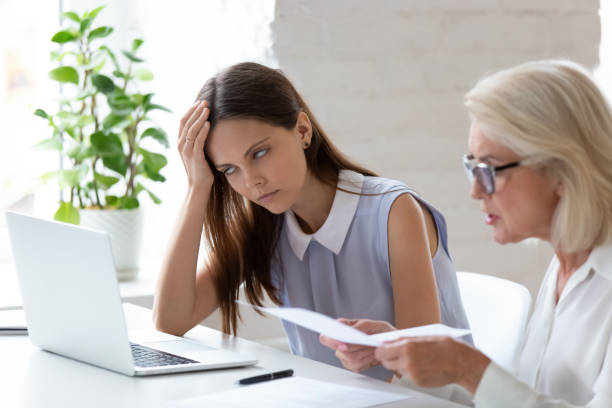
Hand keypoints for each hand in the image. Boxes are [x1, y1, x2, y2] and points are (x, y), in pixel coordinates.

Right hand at [177, 100, 212, 190]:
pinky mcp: (194, 156)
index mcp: (180, 142)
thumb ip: (198, 139)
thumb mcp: (198, 150)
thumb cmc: (201, 167)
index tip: (200, 102)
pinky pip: (198, 141)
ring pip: (192, 130)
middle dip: (196, 111)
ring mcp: (186, 150)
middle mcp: (181, 145)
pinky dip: (203, 131)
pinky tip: (209, 124)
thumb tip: (207, 125)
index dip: (190, 110)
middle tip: (205, 102)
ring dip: (200, 118)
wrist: (198, 185)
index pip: (183, 121)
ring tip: (207, 109)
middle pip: (186, 122)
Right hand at [319, 318, 395, 372]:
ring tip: (372, 347)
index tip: (342, 342)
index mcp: (342, 328)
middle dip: (356, 347)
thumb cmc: (381, 332)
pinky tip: (371, 355)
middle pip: (339, 350)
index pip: (326, 336)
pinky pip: (355, 366)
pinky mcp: (351, 365)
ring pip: (348, 359)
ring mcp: (345, 354)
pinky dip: (366, 360)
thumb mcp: (374, 324)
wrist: (390, 345)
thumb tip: (351, 332)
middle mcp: (340, 342)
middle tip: (367, 343)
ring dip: (363, 353)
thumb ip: (361, 326)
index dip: (330, 340)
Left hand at [374, 336, 489, 392]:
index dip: (381, 350)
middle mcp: (407, 361)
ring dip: (399, 364)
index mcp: (407, 347)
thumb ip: (404, 340)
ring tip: (413, 358)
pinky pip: (407, 376)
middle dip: (388, 357)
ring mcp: (412, 374)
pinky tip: (420, 365)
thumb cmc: (446, 347)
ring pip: (396, 369)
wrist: (461, 363)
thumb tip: (391, 341)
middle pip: (385, 362)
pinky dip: (410, 371)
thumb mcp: (422, 336)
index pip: (382, 351)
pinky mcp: (418, 382)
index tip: (382, 348)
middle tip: (395, 353)